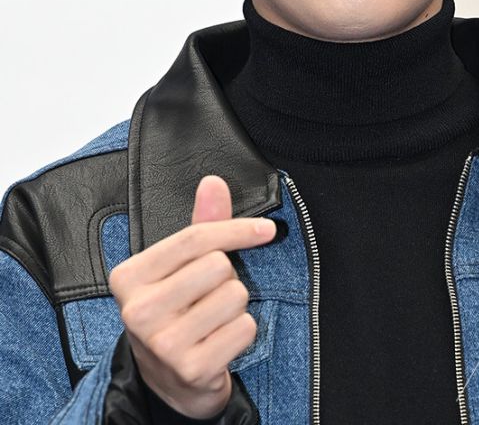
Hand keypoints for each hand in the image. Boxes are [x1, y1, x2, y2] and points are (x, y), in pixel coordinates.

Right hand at [108, 175, 276, 418]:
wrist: (168, 379)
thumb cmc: (175, 310)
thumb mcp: (179, 267)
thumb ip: (201, 224)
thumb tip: (213, 183)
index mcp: (129, 276)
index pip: (194, 238)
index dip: (236, 229)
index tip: (265, 230)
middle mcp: (139, 311)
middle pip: (218, 265)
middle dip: (227, 276)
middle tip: (208, 295)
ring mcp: (163, 344)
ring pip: (235, 295)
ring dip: (236, 304)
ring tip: (212, 318)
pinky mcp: (191, 368)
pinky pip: (245, 327)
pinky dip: (243, 331)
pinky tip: (219, 340)